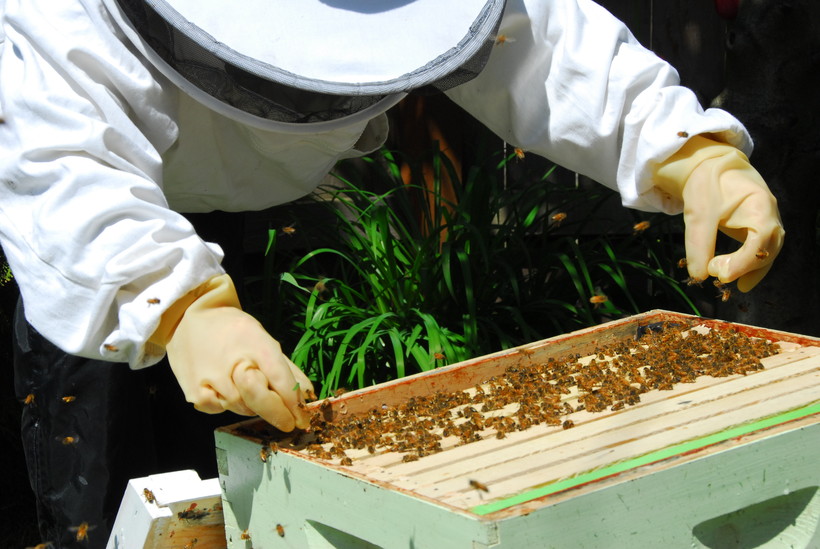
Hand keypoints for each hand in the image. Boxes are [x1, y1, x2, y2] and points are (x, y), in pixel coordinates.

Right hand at [163, 274, 312, 430]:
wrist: (187, 320)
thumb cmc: (232, 329)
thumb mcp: (262, 337)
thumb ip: (285, 368)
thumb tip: (307, 394)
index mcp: (255, 343)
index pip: (280, 379)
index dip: (294, 403)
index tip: (303, 418)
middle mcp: (233, 362)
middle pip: (261, 400)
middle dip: (278, 414)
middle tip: (289, 423)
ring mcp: (211, 380)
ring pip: (243, 409)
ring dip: (252, 406)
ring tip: (246, 388)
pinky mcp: (195, 394)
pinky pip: (222, 410)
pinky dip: (229, 405)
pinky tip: (225, 389)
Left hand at [654, 136, 784, 291]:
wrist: (711, 167)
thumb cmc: (708, 185)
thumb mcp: (698, 213)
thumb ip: (699, 243)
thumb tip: (700, 275)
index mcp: (759, 204)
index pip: (761, 237)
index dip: (744, 260)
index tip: (721, 274)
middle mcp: (770, 214)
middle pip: (768, 248)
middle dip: (745, 266)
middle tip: (718, 276)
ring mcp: (767, 222)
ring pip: (767, 252)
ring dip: (750, 270)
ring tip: (729, 283)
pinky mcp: (758, 229)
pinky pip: (760, 251)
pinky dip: (751, 266)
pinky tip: (741, 282)